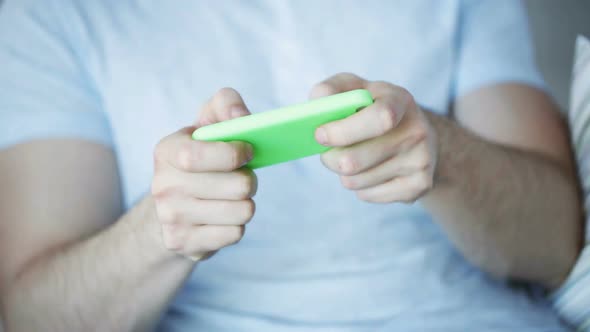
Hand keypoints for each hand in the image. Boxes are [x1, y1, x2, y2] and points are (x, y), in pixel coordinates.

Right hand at [151, 88, 256, 260]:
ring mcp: (170, 218)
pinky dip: (237, 225)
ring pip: (242, 211)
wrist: (169, 211)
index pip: (198, 155)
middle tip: (242, 178)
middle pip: (236, 186)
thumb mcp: (206, 126)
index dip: (234, 154)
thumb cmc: (199, 160)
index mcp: (166, 151)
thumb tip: (242, 117)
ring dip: (246, 203)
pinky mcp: (183, 243)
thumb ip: (225, 105)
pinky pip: (235, 233)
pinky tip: (222, 217)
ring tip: (232, 197)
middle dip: (249, 181)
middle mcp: (162, 185)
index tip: (248, 152)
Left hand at [312, 73, 436, 202]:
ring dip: (344, 173)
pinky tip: (370, 171)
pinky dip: (359, 186)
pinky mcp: (419, 186)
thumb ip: (333, 89)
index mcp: (400, 100)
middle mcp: (416, 131)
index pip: (379, 118)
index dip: (343, 131)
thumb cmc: (375, 109)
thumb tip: (317, 102)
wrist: (419, 136)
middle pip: (354, 161)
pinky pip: (366, 195)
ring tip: (352, 158)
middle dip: (330, 158)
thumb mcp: (357, 89)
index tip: (320, 135)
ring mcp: (420, 160)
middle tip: (327, 151)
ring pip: (356, 181)